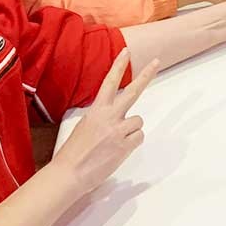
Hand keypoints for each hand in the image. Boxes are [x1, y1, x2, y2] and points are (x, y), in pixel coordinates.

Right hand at [52, 48, 156, 193]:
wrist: (69, 173)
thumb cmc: (74, 153)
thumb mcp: (85, 126)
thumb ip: (102, 118)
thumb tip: (116, 118)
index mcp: (96, 110)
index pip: (109, 82)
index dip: (118, 66)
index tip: (127, 52)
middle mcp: (108, 116)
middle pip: (132, 91)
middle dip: (145, 75)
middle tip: (156, 62)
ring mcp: (118, 130)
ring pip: (138, 121)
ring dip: (131, 131)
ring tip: (115, 142)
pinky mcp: (124, 145)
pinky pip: (139, 137)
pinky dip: (132, 143)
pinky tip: (118, 150)